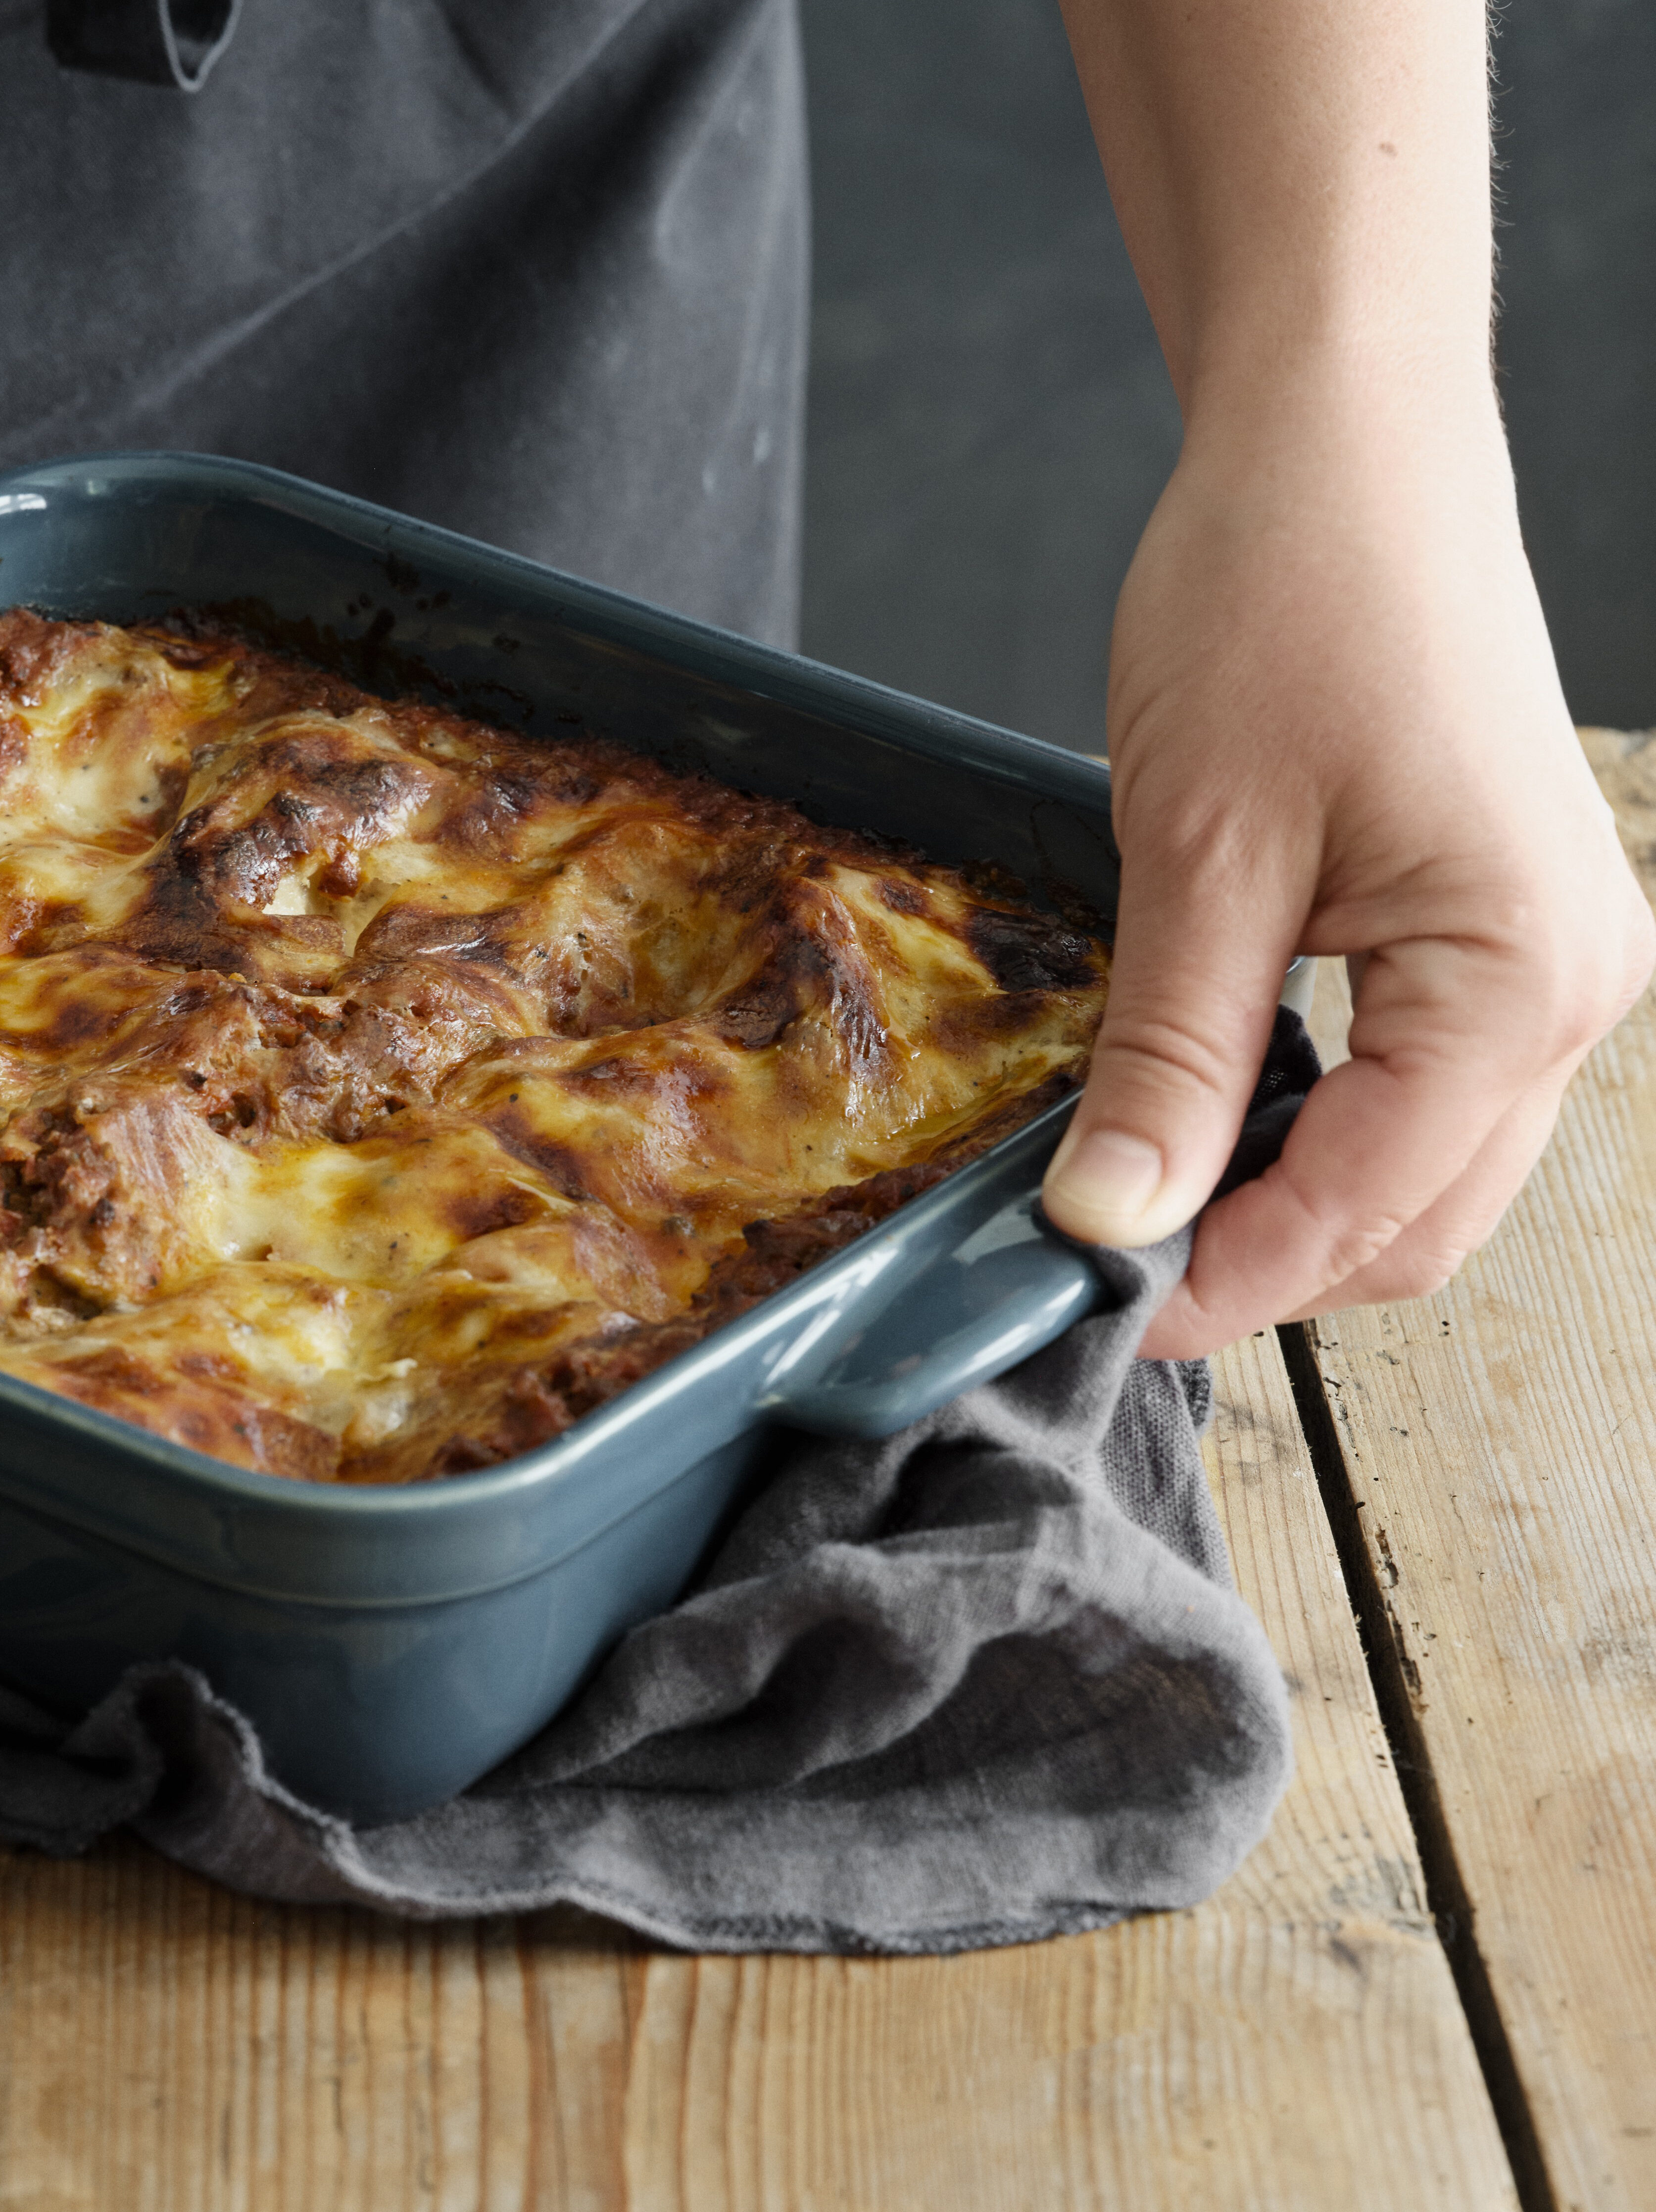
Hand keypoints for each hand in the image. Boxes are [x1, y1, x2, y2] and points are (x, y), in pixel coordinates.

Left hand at [1041, 385, 1654, 1356]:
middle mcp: (1573, 988)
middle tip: (1103, 1264)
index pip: (1359, 1212)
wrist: (1343, 449)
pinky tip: (1215, 1117)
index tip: (1089, 1311)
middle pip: (1409, 1222)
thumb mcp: (1200, 858)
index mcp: (1520, 978)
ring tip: (1145, 1197)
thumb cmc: (1286, 602)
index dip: (1219, 1284)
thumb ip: (1169, 1061)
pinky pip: (1418, 1093)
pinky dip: (1317, 1132)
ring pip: (1420, 1172)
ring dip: (1288, 1206)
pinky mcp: (1501, 932)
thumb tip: (1113, 1221)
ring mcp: (1552, 961)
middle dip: (1261, 1264)